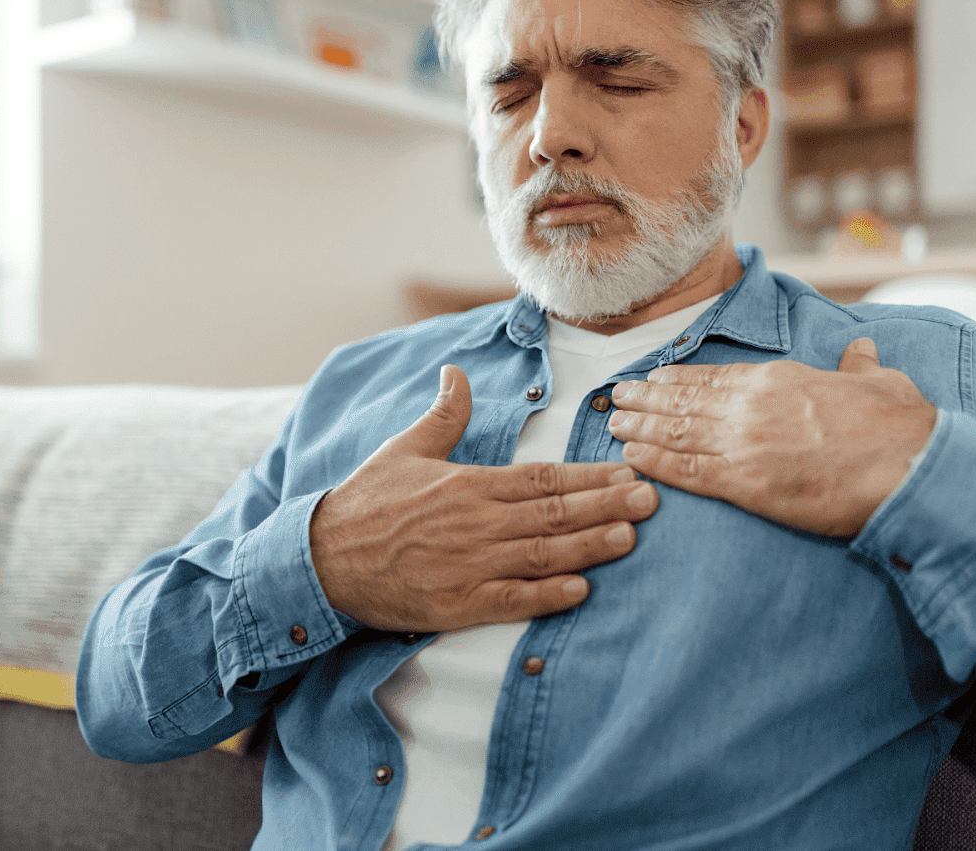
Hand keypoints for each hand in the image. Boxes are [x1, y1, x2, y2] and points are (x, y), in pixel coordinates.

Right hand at [310, 364, 658, 632]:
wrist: (324, 558)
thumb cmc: (366, 502)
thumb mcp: (405, 449)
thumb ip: (444, 414)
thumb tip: (456, 373)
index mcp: (469, 484)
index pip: (542, 476)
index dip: (589, 474)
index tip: (627, 470)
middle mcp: (477, 523)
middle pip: (554, 512)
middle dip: (606, 505)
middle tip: (651, 498)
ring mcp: (469, 565)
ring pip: (543, 554)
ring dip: (590, 546)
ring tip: (631, 537)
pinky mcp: (458, 603)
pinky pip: (512, 600)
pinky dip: (548, 595)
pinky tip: (581, 589)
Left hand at [607, 338, 936, 536]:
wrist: (911, 467)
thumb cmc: (900, 427)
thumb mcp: (878, 381)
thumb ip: (857, 365)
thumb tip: (861, 351)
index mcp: (778, 379)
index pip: (713, 377)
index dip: (678, 379)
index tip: (654, 379)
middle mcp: (750, 406)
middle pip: (684, 401)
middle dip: (646, 399)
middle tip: (618, 398)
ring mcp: (743, 444)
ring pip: (675, 432)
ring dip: (639, 427)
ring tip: (614, 424)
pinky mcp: (744, 484)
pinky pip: (686, 470)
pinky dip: (654, 462)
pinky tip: (630, 458)